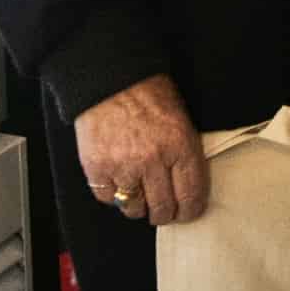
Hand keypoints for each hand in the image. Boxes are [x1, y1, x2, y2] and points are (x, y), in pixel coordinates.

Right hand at [75, 74, 208, 225]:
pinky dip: (112, 193)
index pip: (191, 197)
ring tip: (137, 192)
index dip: (190, 211)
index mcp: (180, 145)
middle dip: (164, 213)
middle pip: (162, 210)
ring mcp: (123, 166)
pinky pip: (107, 198)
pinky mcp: (97, 168)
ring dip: (137, 205)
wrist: (110, 77)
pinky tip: (117, 179)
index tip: (186, 212)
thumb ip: (185, 154)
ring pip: (134, 208)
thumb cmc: (148, 93)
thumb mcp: (181, 118)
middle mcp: (153, 160)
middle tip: (161, 209)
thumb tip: (186, 188)